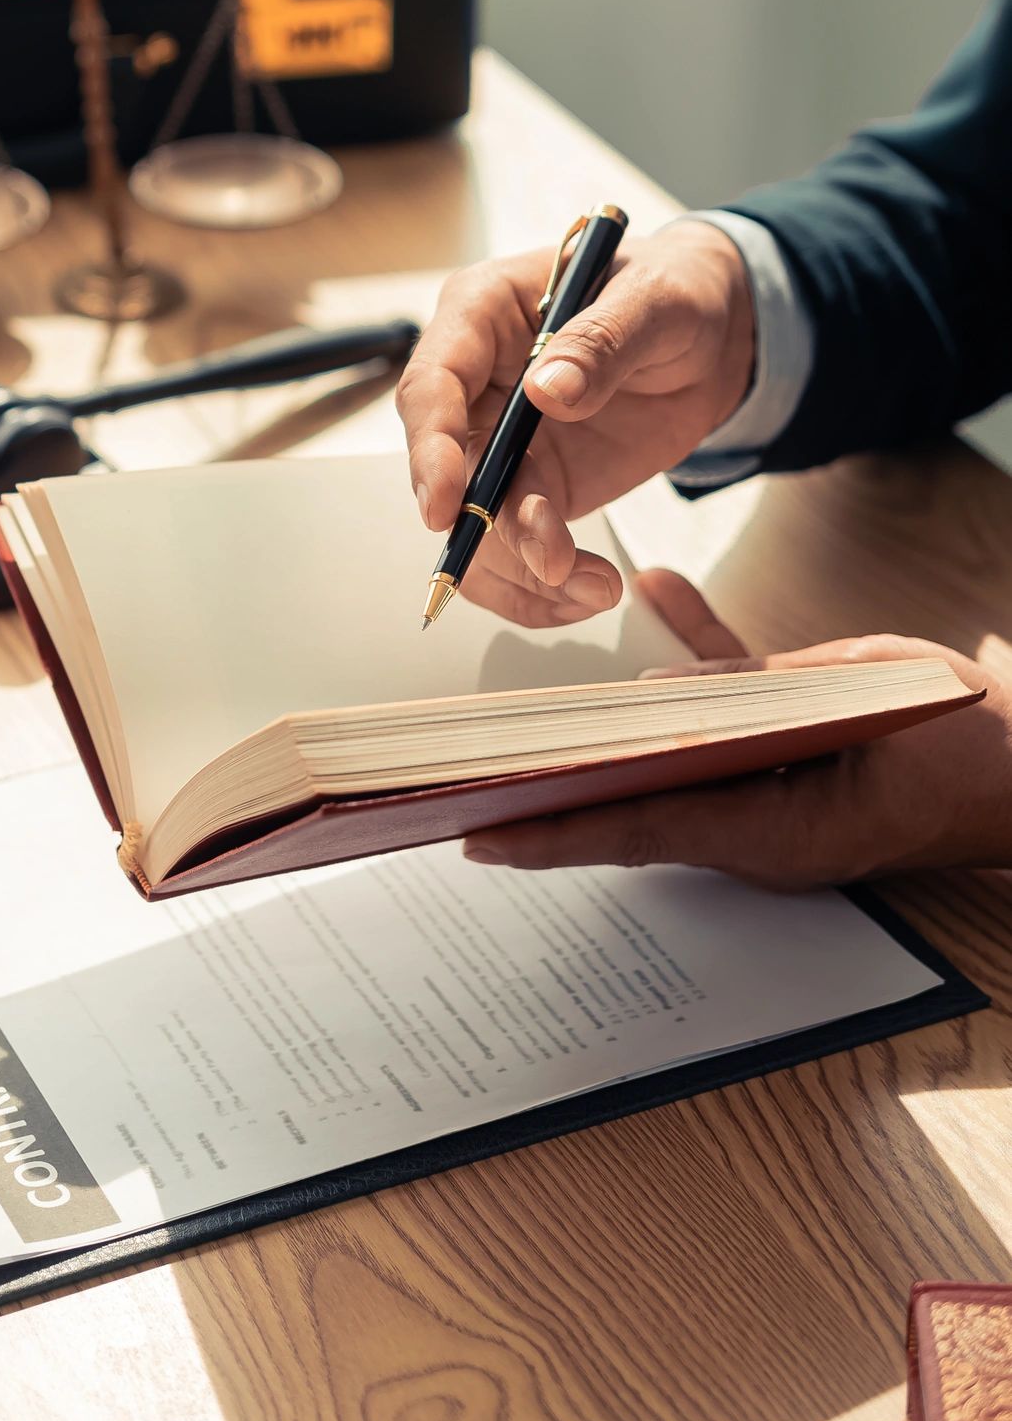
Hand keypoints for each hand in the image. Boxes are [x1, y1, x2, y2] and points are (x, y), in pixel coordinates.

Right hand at [397, 220, 756, 624]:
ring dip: (523, 563)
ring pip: (478, 518)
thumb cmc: (675, 291)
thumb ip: (603, 339)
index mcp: (483, 313)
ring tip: (593, 587)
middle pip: (443, 463)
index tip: (446, 502)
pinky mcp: (539, 484)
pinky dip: (545, 581)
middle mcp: (478, 381)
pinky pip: (518, 543)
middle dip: (482, 523)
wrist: (717, 338)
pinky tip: (592, 589)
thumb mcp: (657, 299)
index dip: (431, 445)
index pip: (432, 381)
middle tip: (545, 561)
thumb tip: (548, 390)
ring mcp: (503, 439)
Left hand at [461, 570, 1004, 885]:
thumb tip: (664, 697)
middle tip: (458, 768)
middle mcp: (750, 813)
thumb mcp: (861, 714)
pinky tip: (657, 587)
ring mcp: (768, 778)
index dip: (549, 832)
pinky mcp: (793, 734)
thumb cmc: (961, 753)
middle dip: (547, 781)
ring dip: (601, 717)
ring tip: (516, 699)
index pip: (631, 830)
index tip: (474, 833)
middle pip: (627, 795)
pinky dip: (690, 643)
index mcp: (766, 831)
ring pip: (662, 744)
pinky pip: (725, 690)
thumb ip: (762, 698)